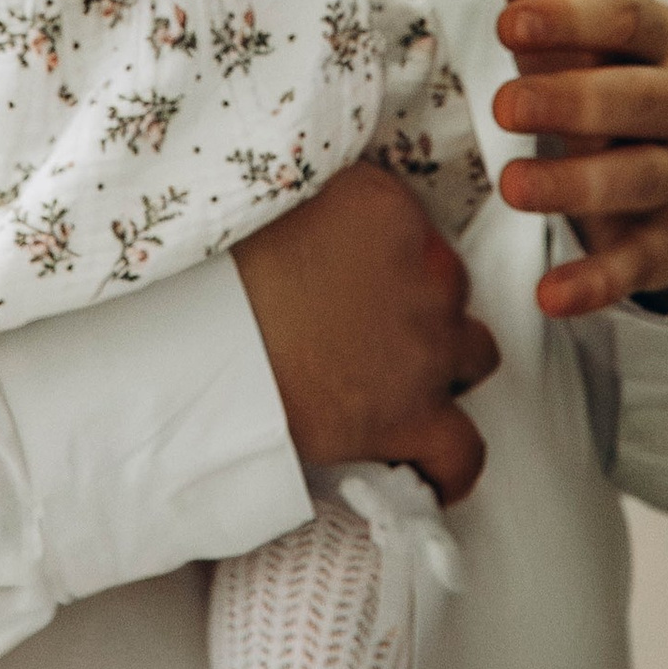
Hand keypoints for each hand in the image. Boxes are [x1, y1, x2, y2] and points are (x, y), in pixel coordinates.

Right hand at [235, 163, 501, 501]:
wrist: (194, 356)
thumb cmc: (212, 283)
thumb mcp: (272, 205)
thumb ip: (325, 204)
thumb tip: (334, 219)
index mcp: (386, 209)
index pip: (416, 227)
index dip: (389, 259)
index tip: (359, 275)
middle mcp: (425, 272)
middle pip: (450, 289)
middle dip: (416, 309)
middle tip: (362, 328)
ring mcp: (426, 347)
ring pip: (472, 356)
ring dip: (441, 367)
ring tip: (394, 381)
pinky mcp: (413, 416)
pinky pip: (462, 448)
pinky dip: (448, 462)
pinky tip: (429, 464)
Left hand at [449, 0, 667, 321]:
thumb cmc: (601, 61)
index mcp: (655, 34)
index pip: (627, 19)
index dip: (576, 18)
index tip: (513, 17)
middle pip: (638, 101)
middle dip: (576, 102)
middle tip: (505, 103)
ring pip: (639, 181)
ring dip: (579, 188)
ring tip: (512, 188)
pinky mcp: (665, 241)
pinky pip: (638, 265)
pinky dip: (599, 282)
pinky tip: (552, 300)